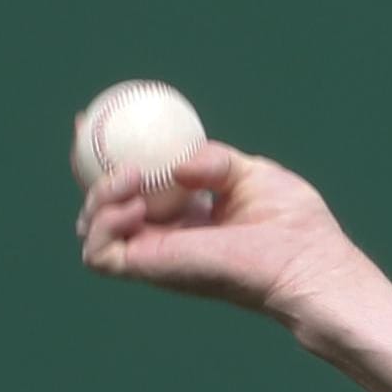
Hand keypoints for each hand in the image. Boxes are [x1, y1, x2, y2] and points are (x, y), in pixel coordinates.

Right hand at [73, 140, 383, 325]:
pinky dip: (103, 223)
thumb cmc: (292, 222)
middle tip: (84, 132)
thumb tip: (177, 167)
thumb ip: (212, 160)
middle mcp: (164, 237)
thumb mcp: (250, 172)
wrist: (306, 259)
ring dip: (96, 195)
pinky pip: (100, 254)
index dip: (109, 154)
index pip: (135, 185)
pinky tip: (135, 205)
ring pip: (92, 227)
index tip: (91, 119)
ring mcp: (155, 256)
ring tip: (133, 177)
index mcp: (185, 215)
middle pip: (101, 204)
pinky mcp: (151, 272)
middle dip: (85, 168)